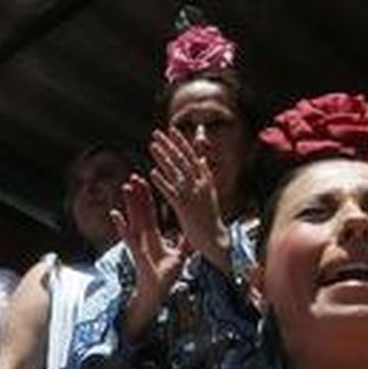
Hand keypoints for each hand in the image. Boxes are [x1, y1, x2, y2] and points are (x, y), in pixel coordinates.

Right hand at [115, 174, 185, 342]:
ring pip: (133, 218)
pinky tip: (115, 214)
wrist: (158, 292)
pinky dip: (120, 225)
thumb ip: (185, 243)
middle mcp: (144, 236)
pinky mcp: (135, 251)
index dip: (149, 198)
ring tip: (126, 186)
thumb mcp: (180, 255)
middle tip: (135, 176)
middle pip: (141, 211)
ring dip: (129, 203)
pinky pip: (127, 236)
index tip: (147, 182)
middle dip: (138, 195)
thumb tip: (195, 233)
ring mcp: (138, 242)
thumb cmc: (166, 276)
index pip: (151, 213)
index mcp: (154, 236)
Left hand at [149, 128, 225, 264]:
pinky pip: (171, 191)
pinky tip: (151, 173)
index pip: (192, 156)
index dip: (181, 142)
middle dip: (169, 144)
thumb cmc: (209, 217)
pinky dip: (162, 181)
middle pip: (182, 159)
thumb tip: (201, 159)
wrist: (215, 238)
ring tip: (152, 146)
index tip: (172, 130)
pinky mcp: (185, 207)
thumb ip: (203, 175)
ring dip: (163, 157)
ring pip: (176, 172)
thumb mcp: (208, 192)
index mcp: (205, 179)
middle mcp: (200, 184)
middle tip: (157, 133)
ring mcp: (193, 195)